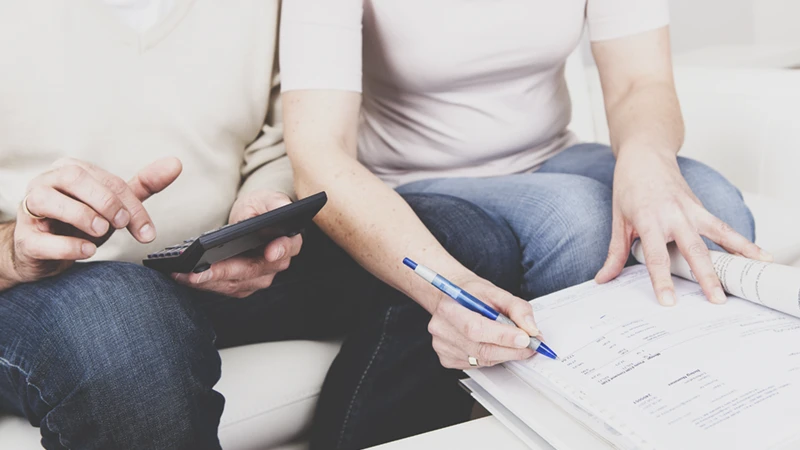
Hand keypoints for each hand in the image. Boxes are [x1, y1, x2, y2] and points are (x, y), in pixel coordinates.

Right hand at [1, 157, 181, 286]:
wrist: (43, 253)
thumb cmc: (80, 222)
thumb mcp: (113, 204)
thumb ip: (143, 186)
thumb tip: (175, 163)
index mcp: (72, 169)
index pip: (108, 181)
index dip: (132, 206)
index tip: (147, 231)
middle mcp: (47, 182)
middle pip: (75, 178)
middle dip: (105, 201)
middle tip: (121, 224)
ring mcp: (30, 209)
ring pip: (49, 200)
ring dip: (82, 216)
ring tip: (101, 232)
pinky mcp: (24, 239)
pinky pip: (40, 238)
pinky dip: (67, 244)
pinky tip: (87, 250)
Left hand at [172, 190, 301, 297]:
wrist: (252, 218)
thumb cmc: (261, 208)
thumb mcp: (268, 199)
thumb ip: (276, 203)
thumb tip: (281, 207)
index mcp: (288, 242)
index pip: (286, 248)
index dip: (279, 251)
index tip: (268, 252)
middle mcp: (276, 264)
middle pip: (251, 272)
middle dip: (223, 273)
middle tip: (198, 272)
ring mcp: (260, 277)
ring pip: (234, 284)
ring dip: (208, 282)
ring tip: (184, 275)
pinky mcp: (243, 285)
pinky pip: (224, 288)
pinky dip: (204, 284)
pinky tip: (185, 277)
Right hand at [426, 276, 539, 368]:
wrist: (453, 298)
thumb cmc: (472, 294)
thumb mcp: (496, 292)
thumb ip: (516, 308)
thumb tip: (530, 329)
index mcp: (449, 308)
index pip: (476, 329)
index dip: (503, 336)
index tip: (525, 338)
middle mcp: (441, 329)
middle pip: (481, 349)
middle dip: (511, 349)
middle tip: (530, 345)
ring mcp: (442, 347)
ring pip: (482, 359)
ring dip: (504, 354)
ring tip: (514, 342)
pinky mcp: (447, 359)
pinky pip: (477, 364)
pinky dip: (492, 358)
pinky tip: (492, 344)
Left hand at [595, 149, 769, 305]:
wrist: (645, 155)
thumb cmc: (629, 186)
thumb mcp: (618, 220)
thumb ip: (615, 253)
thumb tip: (603, 279)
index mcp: (649, 219)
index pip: (656, 256)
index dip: (662, 280)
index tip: (669, 301)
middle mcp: (673, 214)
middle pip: (693, 249)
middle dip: (706, 276)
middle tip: (717, 300)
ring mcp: (691, 209)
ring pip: (719, 233)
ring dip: (738, 253)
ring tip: (756, 271)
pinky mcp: (701, 207)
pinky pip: (723, 226)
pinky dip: (741, 240)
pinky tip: (758, 255)